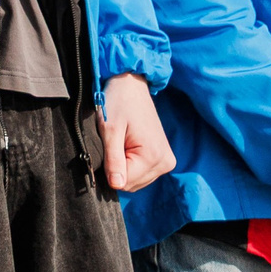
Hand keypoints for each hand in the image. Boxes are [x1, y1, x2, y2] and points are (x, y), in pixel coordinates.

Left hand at [97, 73, 172, 192]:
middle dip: (116, 168)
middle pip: (131, 183)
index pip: (124, 182)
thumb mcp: (110, 130)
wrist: (131, 85)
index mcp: (154, 157)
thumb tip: (116, 185)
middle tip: (112, 143)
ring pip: (136, 180)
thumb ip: (114, 160)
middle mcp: (165, 163)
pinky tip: (126, 145)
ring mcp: (166, 161)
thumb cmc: (118, 103)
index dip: (108, 169)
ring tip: (120, 142)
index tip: (104, 149)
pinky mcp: (163, 158)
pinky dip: (130, 164)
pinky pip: (141, 173)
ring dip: (123, 166)